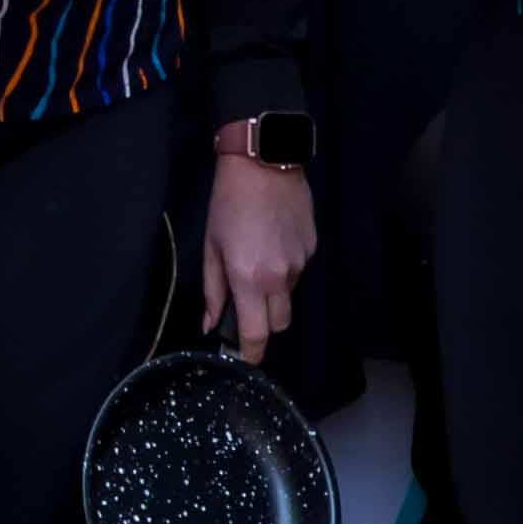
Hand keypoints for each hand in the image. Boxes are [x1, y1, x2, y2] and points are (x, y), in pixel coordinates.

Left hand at [201, 148, 314, 362]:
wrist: (265, 164)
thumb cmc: (228, 204)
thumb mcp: (211, 247)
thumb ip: (212, 290)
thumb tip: (209, 323)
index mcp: (249, 279)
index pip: (256, 333)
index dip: (250, 352)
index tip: (244, 359)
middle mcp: (280, 278)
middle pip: (279, 323)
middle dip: (262, 324)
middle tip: (244, 308)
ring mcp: (301, 264)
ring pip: (288, 297)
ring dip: (273, 294)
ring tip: (255, 263)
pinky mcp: (313, 249)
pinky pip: (298, 272)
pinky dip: (284, 269)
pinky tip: (271, 243)